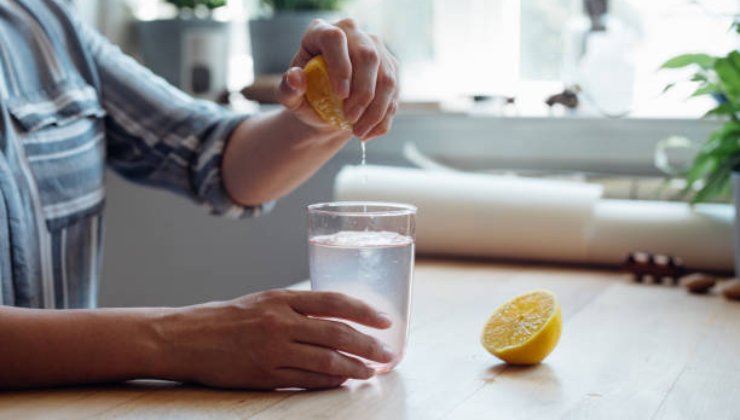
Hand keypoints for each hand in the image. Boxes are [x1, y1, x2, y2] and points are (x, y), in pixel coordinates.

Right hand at [155, 290, 393, 389]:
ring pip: (326, 360)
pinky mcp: (265, 374)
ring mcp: (273, 350)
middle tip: (387, 352)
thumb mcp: (264, 301)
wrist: (187, 338)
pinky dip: (329, 380)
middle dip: (367, 344)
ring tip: (371, 370)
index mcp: (282, 299)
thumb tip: (335, 319)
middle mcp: (281, 322)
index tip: (384, 320)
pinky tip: (343, 380)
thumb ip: (297, 308)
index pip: (334, 302)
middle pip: (336, 333)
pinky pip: (306, 379)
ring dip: (354, 367)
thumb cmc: (228, 318)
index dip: (364, 311)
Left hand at [276, 18, 399, 140]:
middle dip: (363, 93)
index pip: (335, 39)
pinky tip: (368, 133)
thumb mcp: (291, 96)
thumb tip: (295, 78)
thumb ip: (288, 89)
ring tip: (358, 132)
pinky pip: (395, 94)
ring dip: (376, 110)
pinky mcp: (391, 69)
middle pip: (368, 57)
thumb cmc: (307, 96)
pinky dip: (383, 118)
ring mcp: (376, 50)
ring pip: (387, 78)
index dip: (340, 66)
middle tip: (350, 119)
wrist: (328, 106)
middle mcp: (354, 34)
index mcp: (323, 32)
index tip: (340, 95)